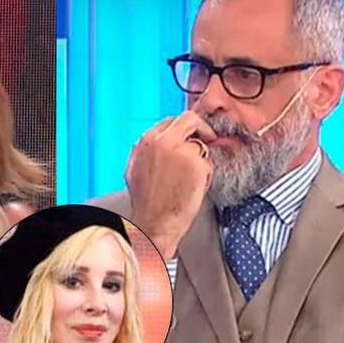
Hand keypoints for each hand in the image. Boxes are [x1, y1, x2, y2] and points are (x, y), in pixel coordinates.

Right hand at [125, 109, 215, 258]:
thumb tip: (156, 141)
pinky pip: (209, 161)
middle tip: (207, 139)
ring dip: (201, 157)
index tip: (191, 136)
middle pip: (190, 119)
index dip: (184, 129)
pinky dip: (207, 173)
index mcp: (147, 140)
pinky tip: (195, 187)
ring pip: (201, 142)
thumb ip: (146, 150)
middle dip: (201, 129)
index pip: (172, 120)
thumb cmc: (146, 202)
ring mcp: (181, 151)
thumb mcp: (135, 169)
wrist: (154, 223)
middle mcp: (162, 141)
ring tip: (192, 178)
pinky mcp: (197, 164)